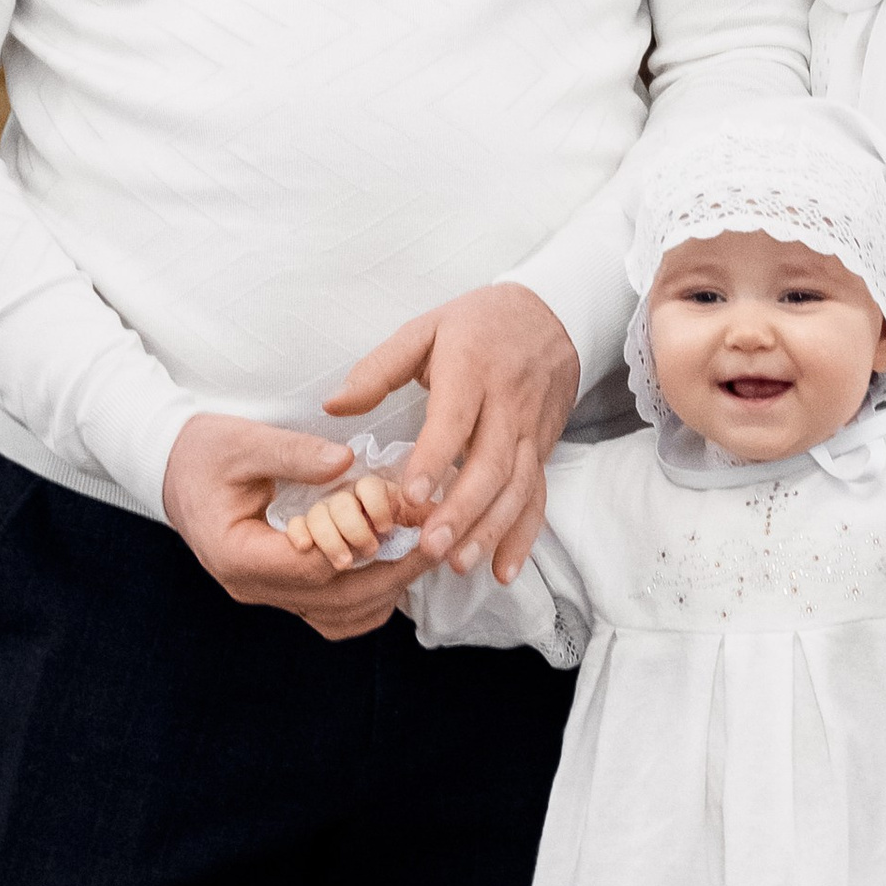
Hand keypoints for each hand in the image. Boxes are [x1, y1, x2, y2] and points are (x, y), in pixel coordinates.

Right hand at [164, 410, 400, 634]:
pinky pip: (330, 612)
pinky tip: (391, 565)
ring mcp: (264, 594)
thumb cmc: (202, 452)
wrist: (170, 469)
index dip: (371, 551)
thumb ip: (295, 454)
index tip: (415, 528)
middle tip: (437, 544)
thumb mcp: (243, 442)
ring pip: (338, 618)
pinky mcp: (278, 590)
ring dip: (384, 591)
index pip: (317, 567)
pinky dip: (366, 597)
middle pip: (337, 602)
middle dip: (393, 575)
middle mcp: (252, 587)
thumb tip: (346, 463)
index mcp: (238, 555)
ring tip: (420, 553)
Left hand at [324, 281, 578, 583]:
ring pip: (516, 487)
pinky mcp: (542, 449)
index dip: (434, 458)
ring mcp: (530, 430)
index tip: (410, 495)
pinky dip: (523, 536)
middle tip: (430, 546)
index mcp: (472, 369)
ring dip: (490, 529)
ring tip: (458, 563)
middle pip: (490, 464)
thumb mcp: (425, 330)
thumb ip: (378, 369)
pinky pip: (537, 496)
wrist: (552, 315)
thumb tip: (333, 406)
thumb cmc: (477, 324)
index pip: (454, 420)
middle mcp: (508, 403)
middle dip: (461, 510)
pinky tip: (503, 569)